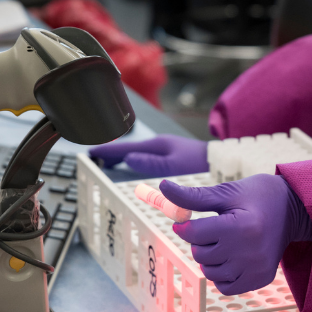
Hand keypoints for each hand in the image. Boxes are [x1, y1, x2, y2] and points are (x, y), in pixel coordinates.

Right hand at [89, 134, 207, 175]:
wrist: (220, 161)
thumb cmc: (200, 164)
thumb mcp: (174, 166)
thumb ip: (151, 163)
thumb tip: (129, 159)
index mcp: (157, 145)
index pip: (126, 148)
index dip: (108, 151)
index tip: (91, 152)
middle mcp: (159, 145)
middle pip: (129, 148)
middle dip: (112, 153)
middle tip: (95, 157)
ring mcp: (165, 149)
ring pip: (137, 152)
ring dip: (123, 157)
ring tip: (109, 162)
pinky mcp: (171, 155)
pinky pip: (146, 156)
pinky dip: (135, 160)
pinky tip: (134, 166)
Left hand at [160, 174, 311, 294]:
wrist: (293, 210)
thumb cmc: (256, 197)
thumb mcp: (226, 193)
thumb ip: (193, 196)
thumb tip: (162, 188)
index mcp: (241, 226)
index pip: (195, 234)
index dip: (184, 227)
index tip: (186, 222)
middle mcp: (250, 251)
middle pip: (200, 254)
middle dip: (200, 241)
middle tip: (215, 228)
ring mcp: (256, 268)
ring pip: (210, 272)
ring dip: (209, 259)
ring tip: (225, 242)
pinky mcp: (261, 279)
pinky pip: (225, 287)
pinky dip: (221, 274)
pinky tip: (232, 257)